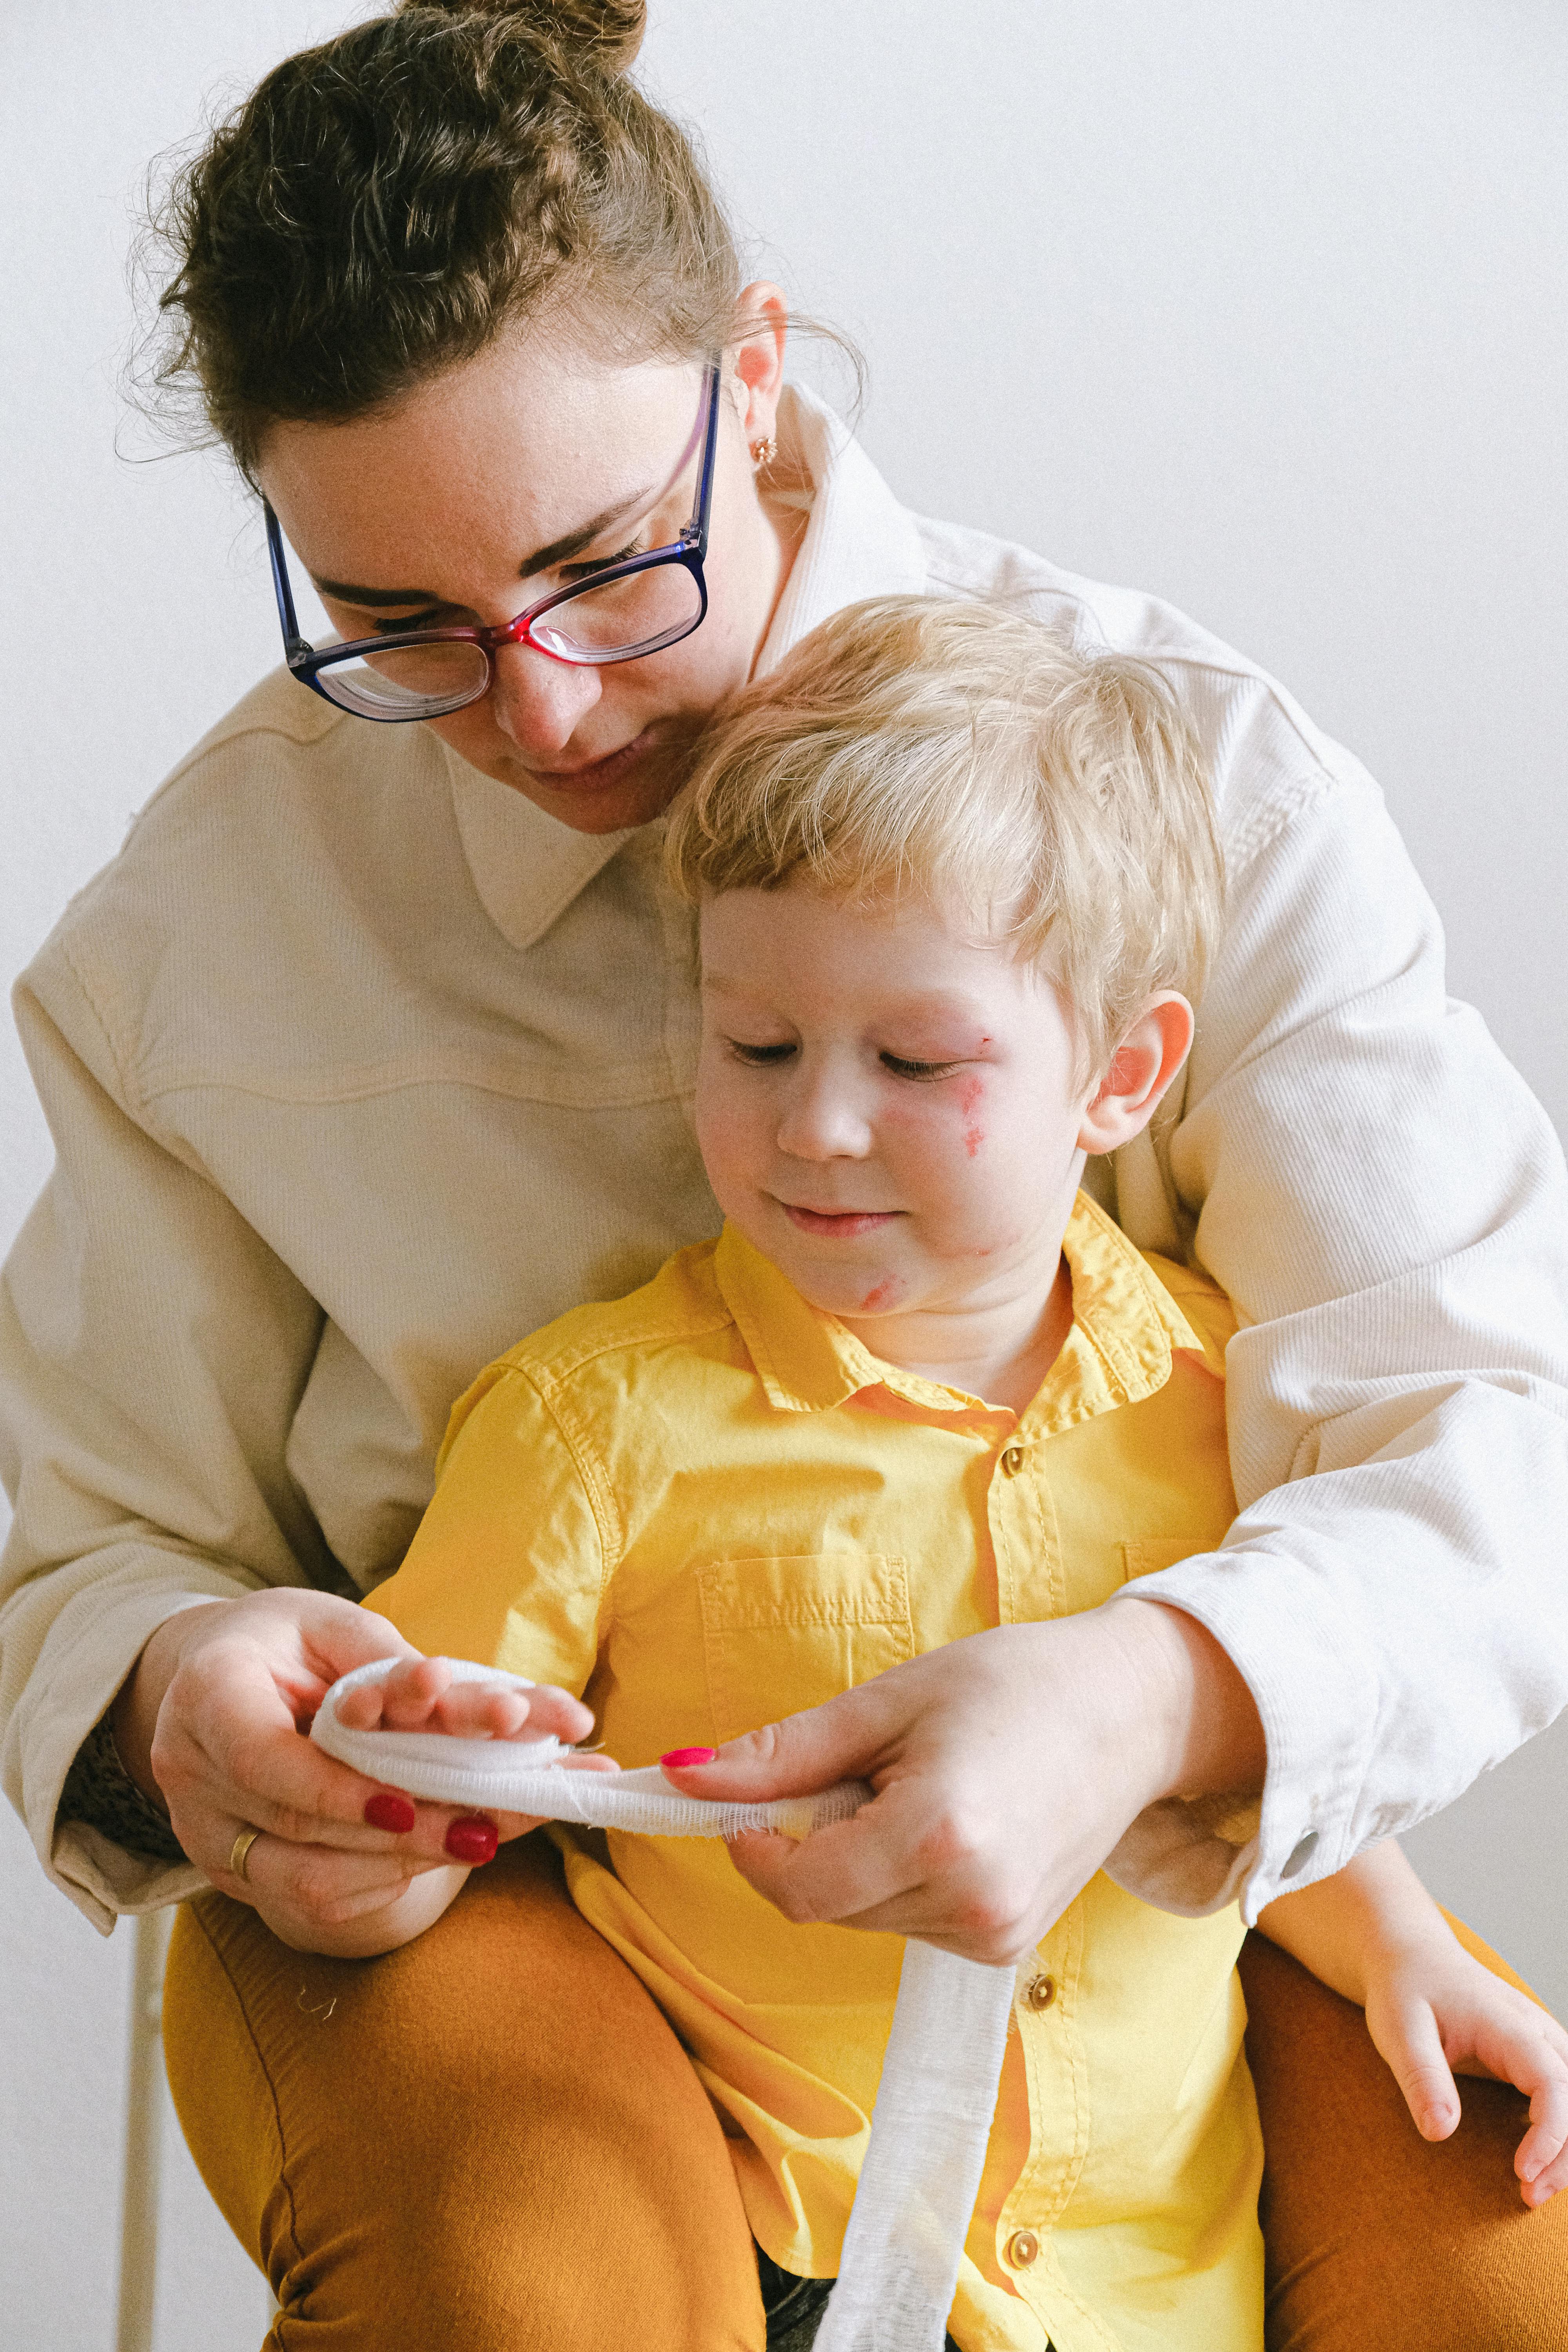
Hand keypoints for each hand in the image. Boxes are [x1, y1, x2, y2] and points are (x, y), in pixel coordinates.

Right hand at [112, 1588, 598, 1949]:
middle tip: (482, 1828)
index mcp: (209, 1691)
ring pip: (303, 1881)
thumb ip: (386, 1663)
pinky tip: (428, 1852)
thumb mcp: (331, 1623)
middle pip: (296, 1826)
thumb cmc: (285, 1641)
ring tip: (474, 1841)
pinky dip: (377, 1879)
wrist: (216, 1676)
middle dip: (397, 1835)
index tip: (407, 1803)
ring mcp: (205, 1831)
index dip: (334, 1789)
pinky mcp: (231, 1870)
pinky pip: (307, 1899)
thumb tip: (462, 1700)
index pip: (262, 1758)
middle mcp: (190, 1770)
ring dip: (397, 1865)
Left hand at [661, 1601, 1263, 1962]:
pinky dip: (900, 1876)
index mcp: (937, 1836)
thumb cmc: (1014, 1685)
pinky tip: (953, 1822)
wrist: (1131, 1711)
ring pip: (863, 1915)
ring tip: (926, 1787)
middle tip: (873, 1766)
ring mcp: (994, 1935)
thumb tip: (684, 1775)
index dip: (754, 1846)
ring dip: (861, 1858)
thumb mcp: (890, 1701)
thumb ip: (784, 1754)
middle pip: (826, 1902)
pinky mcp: (1005, 1948)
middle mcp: (970, 1903)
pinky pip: (907, 1920)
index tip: (751, 1799)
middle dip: (817, 1839)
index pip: (797, 1887)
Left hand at [1363, 1938, 1567, 2205]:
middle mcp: (1538, 2032)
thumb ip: (1422, 2077)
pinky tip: (1538, 2163)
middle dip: (1565, 2154)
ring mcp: (1543, 2042)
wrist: (1410, 1955)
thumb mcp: (1399, 2028)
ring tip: (1532, 2188)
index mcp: (1508, 2024)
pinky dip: (1561, 2133)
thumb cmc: (1404, 1989)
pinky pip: (1565, 2096)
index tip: (1522, 2172)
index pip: (1552, 2082)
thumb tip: (1440, 2133)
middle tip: (1528, 2195)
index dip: (1550, 2133)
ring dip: (1567, 2148)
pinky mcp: (1538, 2055)